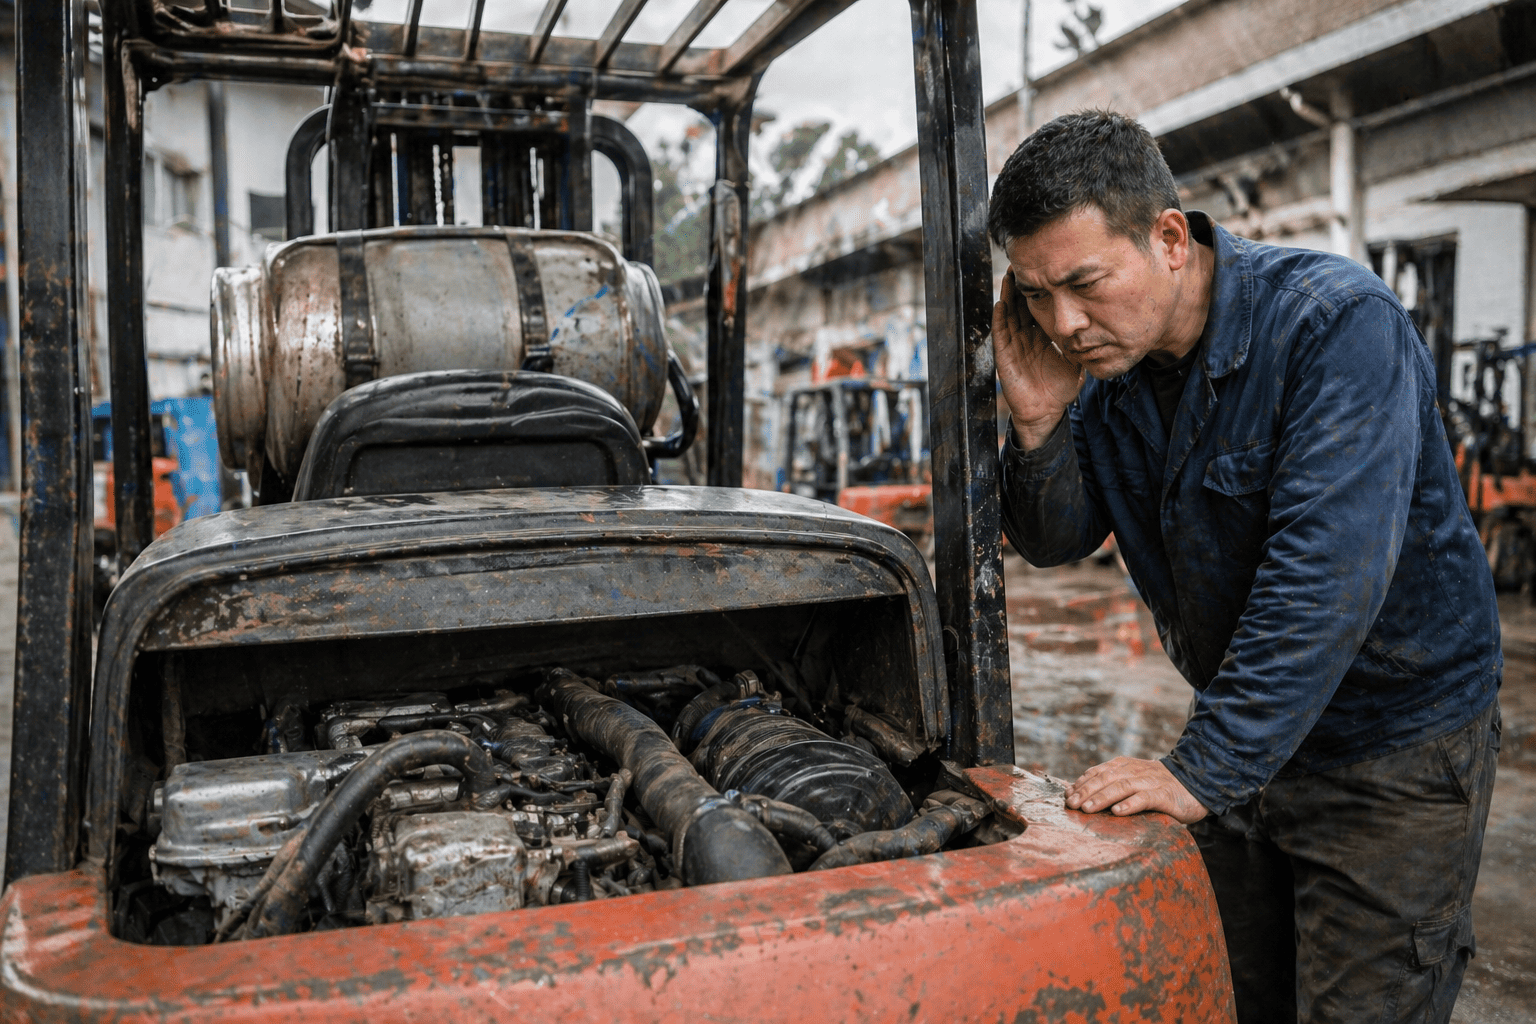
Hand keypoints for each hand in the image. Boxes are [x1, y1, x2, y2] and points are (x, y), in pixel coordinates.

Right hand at [992, 270, 1084, 449]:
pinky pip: (1000, 335)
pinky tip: (1001, 304)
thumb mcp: (1076, 362)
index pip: (1037, 309)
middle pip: (1020, 306)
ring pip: (1008, 316)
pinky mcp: (1004, 358)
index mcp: (1041, 338)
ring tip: (1009, 277)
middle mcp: (1025, 339)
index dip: (1038, 291)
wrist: (1046, 412)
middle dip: (1020, 286)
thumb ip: (1083, 345)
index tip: (1042, 272)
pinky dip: (1000, 320)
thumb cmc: (1060, 390)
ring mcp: (1013, 347)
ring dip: (1008, 296)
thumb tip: (1101, 331)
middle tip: (1022, 263)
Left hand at [1064, 757, 1208, 823]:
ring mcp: (1150, 781)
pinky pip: (1145, 798)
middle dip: (1086, 791)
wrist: (1195, 783)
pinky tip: (1118, 812)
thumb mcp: (1133, 780)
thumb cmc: (1158, 786)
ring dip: (1102, 797)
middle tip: (1071, 804)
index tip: (1067, 795)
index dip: (1081, 783)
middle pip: (1106, 778)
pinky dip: (1130, 804)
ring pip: (1122, 786)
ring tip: (1087, 808)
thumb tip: (1080, 793)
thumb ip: (1111, 783)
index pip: (1098, 772)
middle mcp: (1135, 771)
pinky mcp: (1164, 794)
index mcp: (1124, 766)